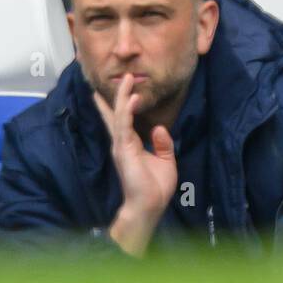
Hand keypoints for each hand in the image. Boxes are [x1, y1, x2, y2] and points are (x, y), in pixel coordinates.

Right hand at [96, 73, 176, 257]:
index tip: (117, 89)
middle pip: (118, 113)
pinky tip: (132, 97)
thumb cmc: (155, 188)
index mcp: (130, 145)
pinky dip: (127, 110)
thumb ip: (162, 144)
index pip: (123, 120)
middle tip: (121, 75)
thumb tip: (159, 128)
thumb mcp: (165, 161)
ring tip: (127, 78)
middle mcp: (123, 143)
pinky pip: (124, 125)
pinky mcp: (124, 149)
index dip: (119, 104)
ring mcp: (122, 145)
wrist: (148, 207)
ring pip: (120, 115)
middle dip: (118, 94)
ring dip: (123, 96)